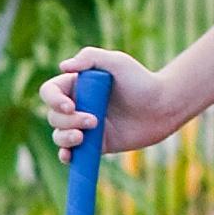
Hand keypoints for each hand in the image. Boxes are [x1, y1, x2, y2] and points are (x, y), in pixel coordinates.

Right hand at [42, 47, 187, 157]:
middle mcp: (78, 105)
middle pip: (54, 116)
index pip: (50, 92)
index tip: (69, 107)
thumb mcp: (117, 62)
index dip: (53, 100)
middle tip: (93, 120)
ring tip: (83, 137)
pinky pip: (72, 153)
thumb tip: (63, 66)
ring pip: (59, 135)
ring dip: (65, 138)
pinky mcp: (95, 145)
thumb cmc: (141, 81)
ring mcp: (84, 126)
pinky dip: (66, 156)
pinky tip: (69, 156)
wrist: (163, 107)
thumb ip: (90, 58)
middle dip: (67, 121)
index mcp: (77, 84)